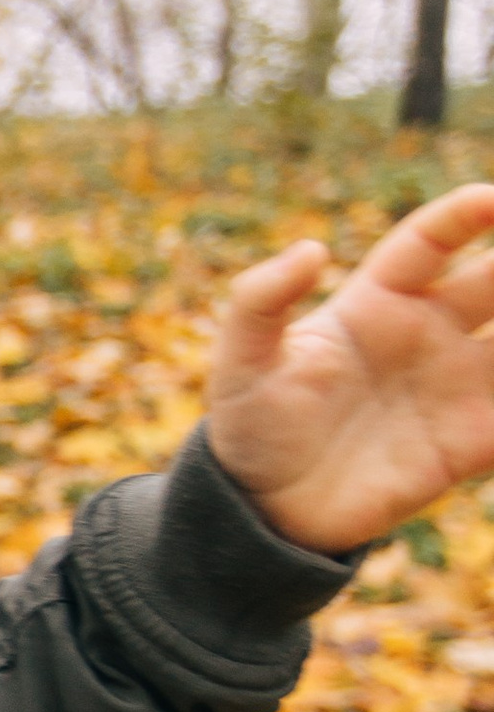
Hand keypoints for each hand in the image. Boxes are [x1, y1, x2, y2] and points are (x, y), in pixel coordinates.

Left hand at [208, 183, 493, 552]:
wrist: (267, 512)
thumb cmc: (250, 425)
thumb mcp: (242, 361)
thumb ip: (261, 301)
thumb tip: (310, 249)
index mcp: (377, 302)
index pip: (432, 241)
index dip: (464, 215)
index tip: (493, 199)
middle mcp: (427, 333)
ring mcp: (455, 385)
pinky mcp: (471, 441)